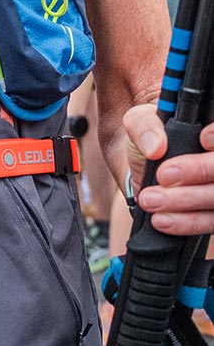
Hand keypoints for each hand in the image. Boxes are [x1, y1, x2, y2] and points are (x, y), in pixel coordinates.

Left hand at [124, 102, 213, 235]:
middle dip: (197, 171)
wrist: (140, 168)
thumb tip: (156, 147)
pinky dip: (186, 222)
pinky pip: (210, 222)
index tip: (202, 139)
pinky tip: (161, 220)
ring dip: (186, 201)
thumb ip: (144, 126)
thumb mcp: (139, 123)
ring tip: (151, 200)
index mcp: (207, 129)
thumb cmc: (147, 139)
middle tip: (163, 175)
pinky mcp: (212, 212)